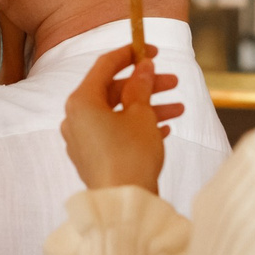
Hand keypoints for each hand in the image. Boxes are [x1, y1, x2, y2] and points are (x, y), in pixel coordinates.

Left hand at [61, 46, 180, 193]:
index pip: (104, 66)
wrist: (124, 204)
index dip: (130, 54)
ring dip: (148, 107)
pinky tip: (165, 128)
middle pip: (113, 91)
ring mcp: (82, 141)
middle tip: (173, 81)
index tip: (152, 50)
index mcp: (81, 102)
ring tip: (179, 107)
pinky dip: (137, 127)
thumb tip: (143, 66)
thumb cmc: (130, 156)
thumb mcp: (141, 113)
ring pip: (117, 114)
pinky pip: (115, 134)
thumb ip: (141, 86)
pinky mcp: (92, 159)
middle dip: (145, 85)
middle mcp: (75, 119)